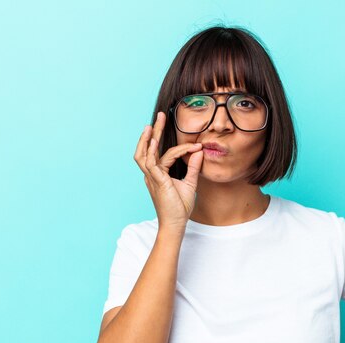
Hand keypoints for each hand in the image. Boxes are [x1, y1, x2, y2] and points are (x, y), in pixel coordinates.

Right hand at [134, 111, 203, 231]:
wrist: (176, 224)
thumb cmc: (180, 207)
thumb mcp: (190, 183)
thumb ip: (194, 167)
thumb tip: (199, 151)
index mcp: (158, 174)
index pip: (164, 154)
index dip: (181, 148)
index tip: (197, 145)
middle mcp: (152, 174)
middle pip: (148, 149)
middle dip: (153, 132)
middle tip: (160, 116)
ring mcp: (152, 177)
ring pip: (145, 154)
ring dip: (148, 139)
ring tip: (151, 125)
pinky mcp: (156, 181)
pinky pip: (152, 163)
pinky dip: (154, 152)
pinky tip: (156, 142)